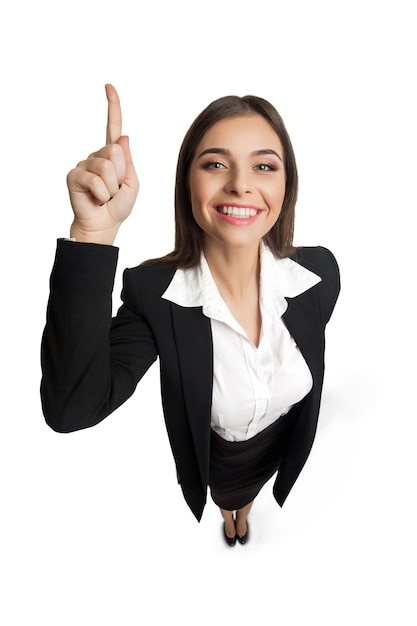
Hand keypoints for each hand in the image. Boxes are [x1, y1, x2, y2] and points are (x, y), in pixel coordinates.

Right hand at [67, 84, 138, 243]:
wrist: (104, 225)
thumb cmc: (118, 206)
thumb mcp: (132, 183)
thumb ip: (128, 161)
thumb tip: (122, 136)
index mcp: (113, 155)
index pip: (113, 127)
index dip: (112, 107)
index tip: (109, 86)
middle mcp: (97, 156)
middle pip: (115, 153)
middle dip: (120, 175)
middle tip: (114, 190)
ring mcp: (84, 164)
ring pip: (106, 168)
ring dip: (111, 187)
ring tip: (105, 196)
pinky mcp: (74, 175)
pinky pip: (95, 180)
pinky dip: (101, 194)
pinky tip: (96, 199)